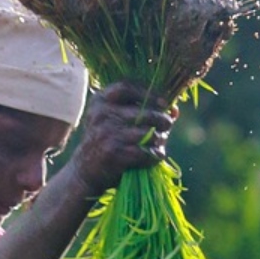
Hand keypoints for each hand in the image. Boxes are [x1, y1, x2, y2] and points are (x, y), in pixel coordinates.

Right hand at [71, 80, 176, 198]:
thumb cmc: (106, 141)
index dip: (148, 93)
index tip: (163, 101)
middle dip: (161, 119)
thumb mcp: (114, 120)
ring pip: (147, 134)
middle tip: (167, 124)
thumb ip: (140, 110)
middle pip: (143, 111)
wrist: (84, 171)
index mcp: (100, 101)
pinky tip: (154, 157)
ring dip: (159, 140)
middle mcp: (101, 114)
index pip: (126, 87)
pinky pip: (144, 152)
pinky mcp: (113, 154)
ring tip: (159, 143)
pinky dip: (154, 156)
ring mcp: (107, 134)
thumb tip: (175, 110)